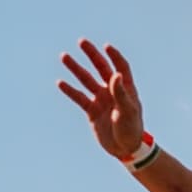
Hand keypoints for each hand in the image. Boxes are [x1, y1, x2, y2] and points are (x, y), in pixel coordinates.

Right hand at [59, 39, 145, 159]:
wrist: (125, 149)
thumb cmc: (131, 129)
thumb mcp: (128, 111)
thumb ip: (120, 92)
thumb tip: (115, 74)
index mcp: (126, 88)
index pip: (120, 66)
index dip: (114, 56)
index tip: (106, 47)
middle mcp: (112, 90)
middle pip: (101, 67)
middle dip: (92, 55)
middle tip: (81, 42)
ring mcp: (101, 99)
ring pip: (86, 80)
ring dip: (76, 68)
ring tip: (64, 56)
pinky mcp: (92, 111)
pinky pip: (79, 98)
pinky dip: (70, 91)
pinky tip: (60, 82)